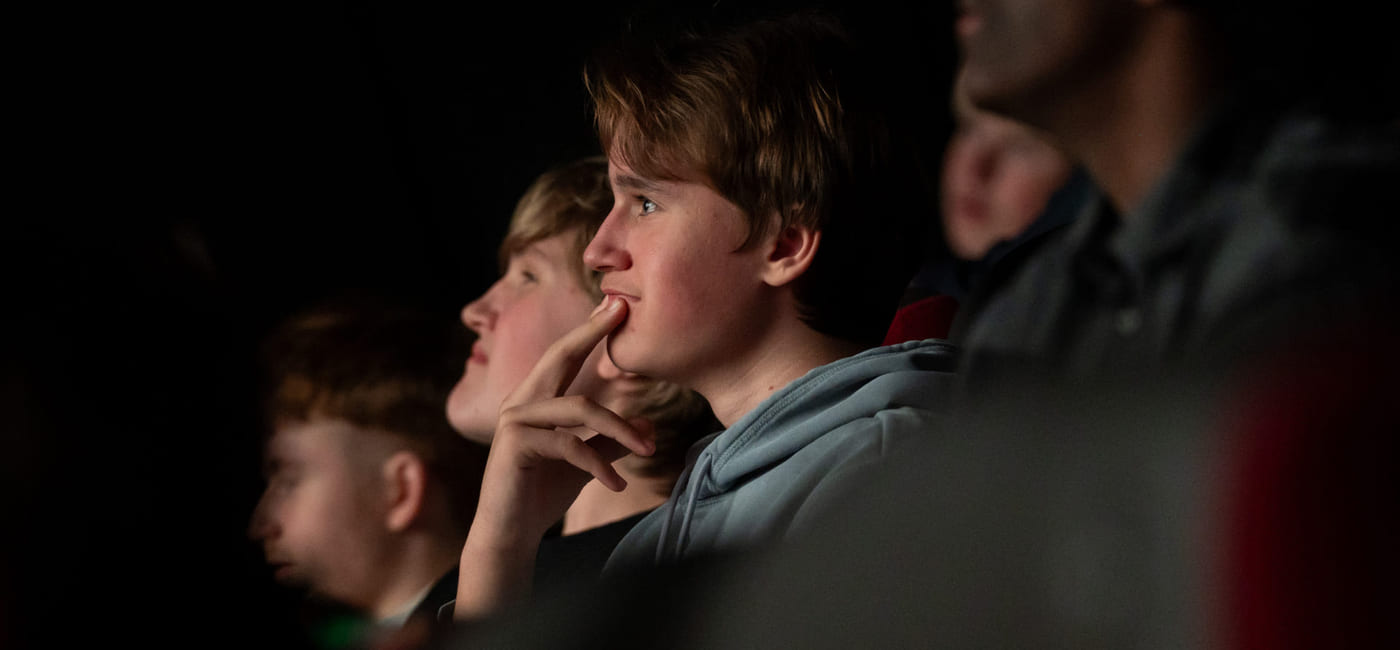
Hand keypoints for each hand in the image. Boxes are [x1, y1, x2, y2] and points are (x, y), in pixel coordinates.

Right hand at [455, 296, 653, 617]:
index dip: (589, 330)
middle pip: (559, 356)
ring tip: (647, 451)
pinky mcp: (515, 444)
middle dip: (591, 331)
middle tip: (622, 309)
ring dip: (620, 428)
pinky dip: (599, 464)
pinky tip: (616, 484)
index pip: (564, 356)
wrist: (512, 535)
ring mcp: (514, 420)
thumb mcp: (587, 462)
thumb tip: (648, 425)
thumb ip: (610, 440)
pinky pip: (569, 444)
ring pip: (580, 408)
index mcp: (536, 398)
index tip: (615, 304)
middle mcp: (521, 401)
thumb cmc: (544, 493)